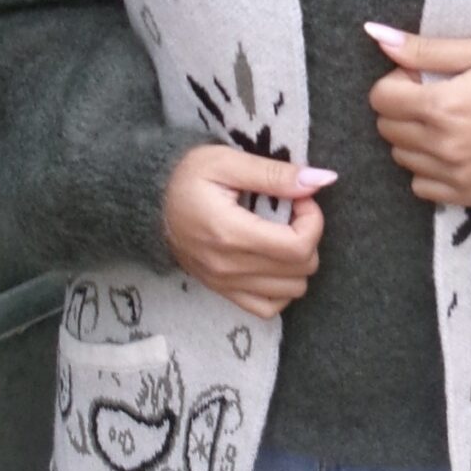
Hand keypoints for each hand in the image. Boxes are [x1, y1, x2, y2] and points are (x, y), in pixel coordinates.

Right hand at [162, 144, 334, 319]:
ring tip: (281, 234)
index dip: (313, 221)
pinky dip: (281, 288)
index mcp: (230, 234)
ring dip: (298, 262)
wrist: (147, 201)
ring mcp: (225, 284)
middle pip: (301, 270)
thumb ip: (275, 174)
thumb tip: (323, 180)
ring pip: (292, 291)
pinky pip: (268, 308)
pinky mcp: (222, 292)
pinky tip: (274, 260)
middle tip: (291, 212)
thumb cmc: (185, 176)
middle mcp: (228, 267)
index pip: (298, 247)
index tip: (301, 200)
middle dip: (308, 237)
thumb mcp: (227, 162)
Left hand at [365, 24, 470, 205]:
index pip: (381, 98)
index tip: (419, 79)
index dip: (396, 82)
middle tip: (434, 99)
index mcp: (441, 106)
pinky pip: (421, 186)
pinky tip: (451, 152)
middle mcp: (442, 145)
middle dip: (402, 109)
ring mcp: (454, 175)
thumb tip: (376, 35)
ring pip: (401, 157)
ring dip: (413, 139)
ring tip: (445, 125)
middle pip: (388, 128)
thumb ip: (426, 49)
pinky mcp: (466, 195)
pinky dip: (427, 169)